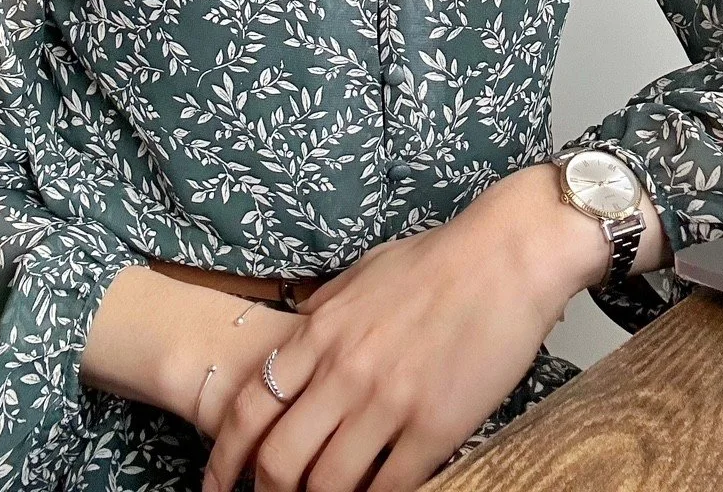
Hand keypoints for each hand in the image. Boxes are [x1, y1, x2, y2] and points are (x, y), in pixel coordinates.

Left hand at [200, 172, 577, 491]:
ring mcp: (390, 402)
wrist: (507, 255)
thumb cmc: (439, 259)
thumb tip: (296, 334)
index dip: (224, 458)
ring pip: (329, 484)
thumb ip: (323, 310)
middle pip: (278, 460)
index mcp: (322, 331)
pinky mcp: (436, 427)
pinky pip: (390, 487)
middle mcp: (346, 371)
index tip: (216, 483)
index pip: (250, 408)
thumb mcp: (362, 272)